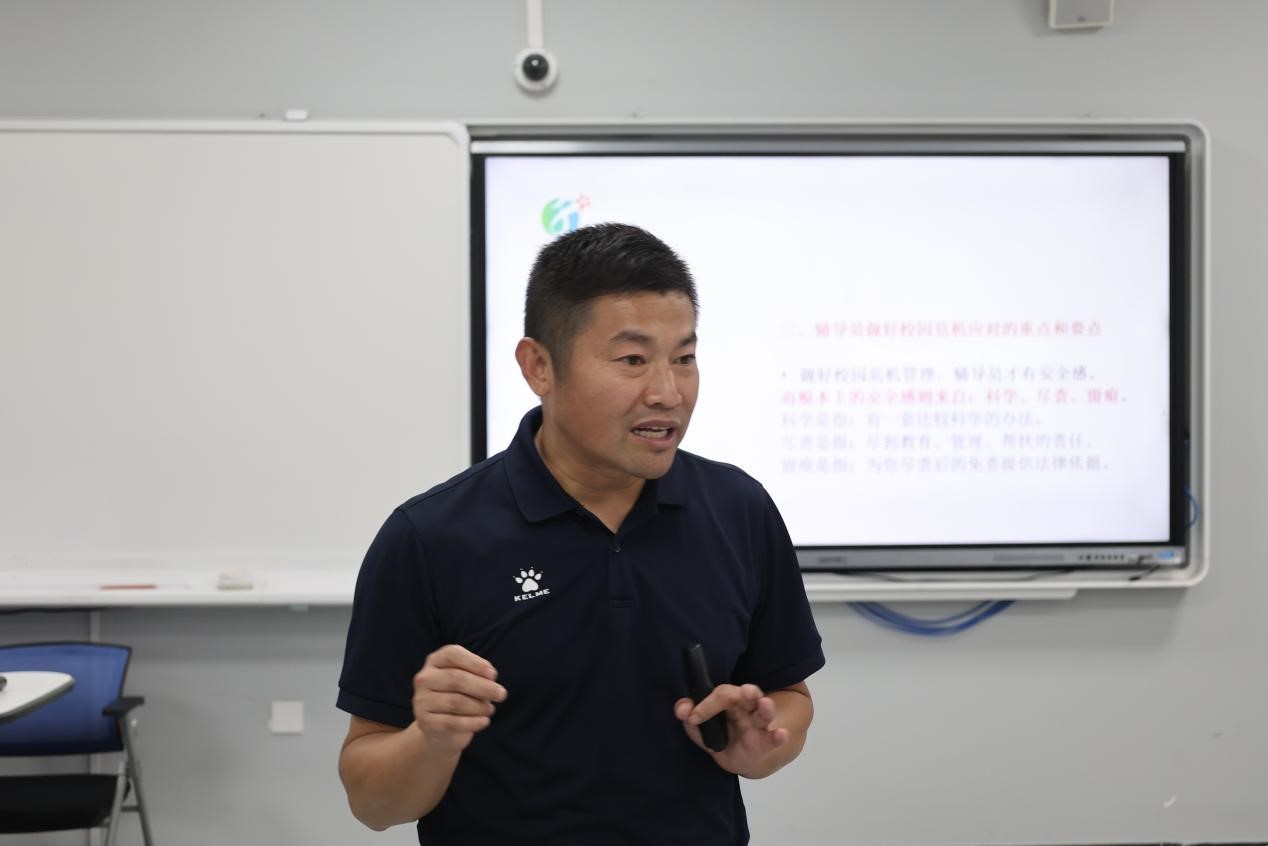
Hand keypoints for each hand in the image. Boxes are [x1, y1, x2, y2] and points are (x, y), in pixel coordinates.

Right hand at [412, 644, 506, 754]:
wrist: (441, 729)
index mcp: (435, 661)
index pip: (453, 654)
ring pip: (455, 701)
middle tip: (501, 694)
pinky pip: (452, 722)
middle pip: (456, 678)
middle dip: (483, 686)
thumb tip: (490, 678)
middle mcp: (424, 678)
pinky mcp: (424, 721)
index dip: (475, 663)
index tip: (493, 674)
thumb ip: (478, 675)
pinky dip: (472, 722)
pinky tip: (485, 722)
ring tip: (490, 709)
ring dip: (479, 706)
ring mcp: (421, 700)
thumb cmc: (460, 696)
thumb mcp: (468, 681)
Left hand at [673, 684, 788, 775]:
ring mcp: (757, 726)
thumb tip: (682, 710)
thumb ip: (688, 714)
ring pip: (764, 713)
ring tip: (765, 704)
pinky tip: (781, 734)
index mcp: (730, 700)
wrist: (736, 758)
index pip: (722, 694)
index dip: (706, 705)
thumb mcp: (700, 725)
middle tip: (744, 691)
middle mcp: (746, 709)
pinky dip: (779, 736)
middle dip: (747, 692)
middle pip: (749, 695)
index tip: (692, 717)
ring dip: (765, 708)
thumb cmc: (719, 734)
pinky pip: (774, 739)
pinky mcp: (765, 744)